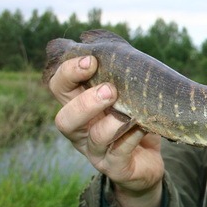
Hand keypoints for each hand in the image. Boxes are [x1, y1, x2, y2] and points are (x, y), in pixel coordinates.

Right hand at [47, 55, 164, 206]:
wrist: (146, 162)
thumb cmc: (133, 120)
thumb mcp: (125, 94)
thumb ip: (116, 72)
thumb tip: (105, 39)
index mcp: (79, 107)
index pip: (59, 88)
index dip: (69, 73)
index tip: (90, 59)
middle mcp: (82, 131)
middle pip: (65, 119)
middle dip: (86, 102)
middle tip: (110, 89)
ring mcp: (97, 152)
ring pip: (95, 138)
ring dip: (112, 122)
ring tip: (129, 112)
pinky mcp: (116, 168)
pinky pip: (119, 153)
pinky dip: (131, 138)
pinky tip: (144, 127)